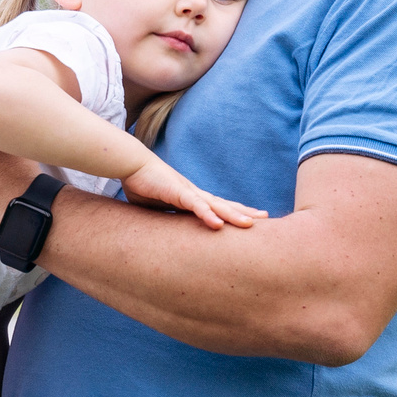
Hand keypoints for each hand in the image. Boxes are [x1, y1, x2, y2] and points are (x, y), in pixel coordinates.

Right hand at [122, 156, 266, 229]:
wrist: (132, 164)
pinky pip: (195, 205)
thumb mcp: (157, 207)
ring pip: (215, 205)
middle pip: (224, 204)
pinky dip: (207, 214)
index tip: (250, 218)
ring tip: (250, 223)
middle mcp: (194, 193)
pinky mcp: (177, 192)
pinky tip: (217, 224)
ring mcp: (188, 192)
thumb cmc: (142, 184)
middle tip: (265, 218)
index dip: (233, 211)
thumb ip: (166, 216)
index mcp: (191, 197)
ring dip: (233, 214)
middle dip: (244, 211)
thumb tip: (167, 231)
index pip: (217, 205)